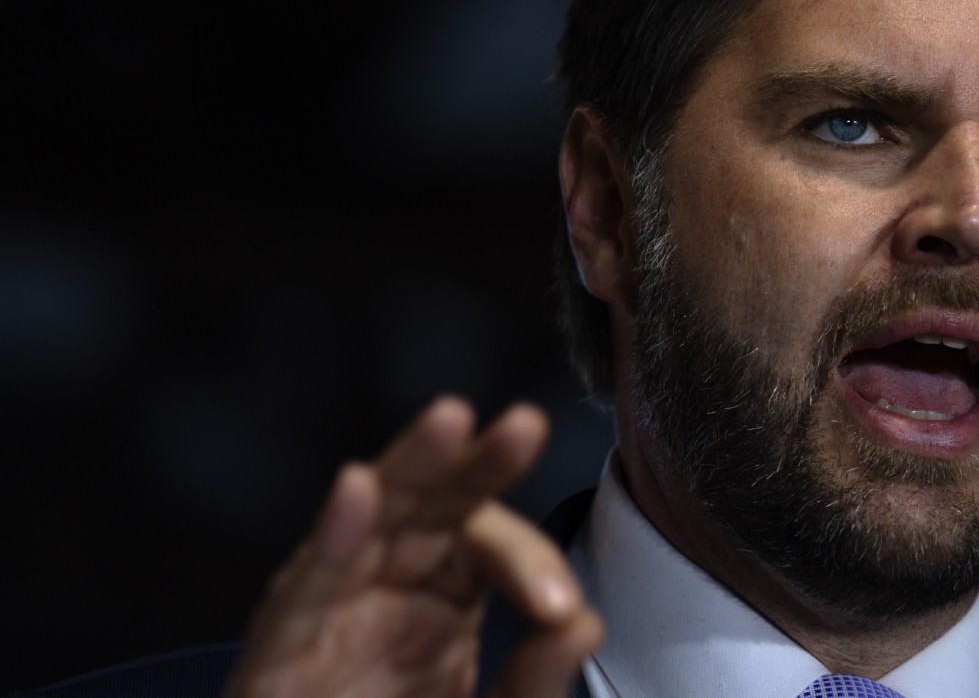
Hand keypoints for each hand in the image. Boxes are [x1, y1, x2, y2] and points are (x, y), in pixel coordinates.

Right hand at [222, 397, 602, 697]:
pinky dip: (332, 536)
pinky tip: (358, 487)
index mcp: (441, 600)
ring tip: (451, 420)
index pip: (489, 546)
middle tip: (525, 425)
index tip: (560, 607)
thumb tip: (585, 623)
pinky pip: (304, 589)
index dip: (526, 562)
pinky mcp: (278, 657)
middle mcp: (385, 591)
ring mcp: (330, 616)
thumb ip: (535, 679)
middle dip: (475, 464)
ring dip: (409, 467)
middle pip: (430, 507)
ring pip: (368, 521)